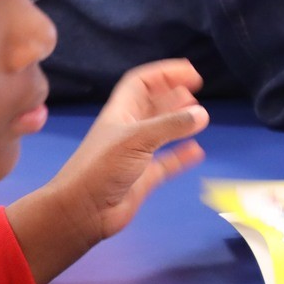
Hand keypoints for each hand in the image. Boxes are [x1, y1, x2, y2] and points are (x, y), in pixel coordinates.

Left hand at [8, 60, 208, 283]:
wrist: (81, 211)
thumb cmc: (101, 168)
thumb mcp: (137, 139)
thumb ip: (171, 126)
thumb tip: (202, 114)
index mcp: (120, 112)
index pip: (142, 82)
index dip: (165, 73)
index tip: (191, 72)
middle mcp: (128, 130)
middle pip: (153, 103)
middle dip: (173, 95)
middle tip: (194, 93)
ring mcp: (136, 154)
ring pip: (161, 131)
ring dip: (179, 122)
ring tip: (199, 117)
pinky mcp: (143, 178)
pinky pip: (167, 162)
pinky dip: (181, 155)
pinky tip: (196, 151)